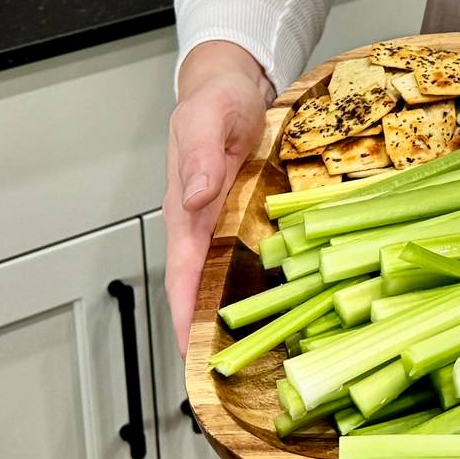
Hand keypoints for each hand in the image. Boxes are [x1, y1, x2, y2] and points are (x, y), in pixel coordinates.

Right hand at [164, 41, 273, 354]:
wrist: (231, 80)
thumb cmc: (215, 98)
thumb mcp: (207, 119)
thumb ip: (200, 157)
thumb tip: (195, 198)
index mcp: (186, 209)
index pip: (183, 274)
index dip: (186, 316)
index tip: (191, 356)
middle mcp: (201, 223)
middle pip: (198, 289)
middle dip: (204, 333)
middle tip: (222, 379)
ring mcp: (222, 222)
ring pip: (221, 278)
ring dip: (229, 315)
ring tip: (250, 359)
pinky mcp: (242, 216)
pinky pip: (245, 258)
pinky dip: (253, 286)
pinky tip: (276, 305)